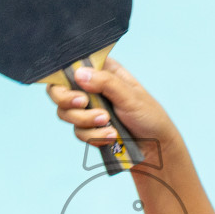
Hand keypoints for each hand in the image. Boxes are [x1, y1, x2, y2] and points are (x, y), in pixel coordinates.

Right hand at [46, 59, 174, 148]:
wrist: (155, 148)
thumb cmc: (149, 116)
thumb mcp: (130, 96)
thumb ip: (105, 83)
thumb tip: (79, 74)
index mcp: (103, 71)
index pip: (73, 65)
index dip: (64, 74)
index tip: (74, 84)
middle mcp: (91, 88)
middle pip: (59, 90)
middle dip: (68, 100)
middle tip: (83, 104)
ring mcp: (88, 109)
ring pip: (66, 113)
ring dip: (86, 121)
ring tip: (107, 123)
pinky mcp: (89, 129)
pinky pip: (78, 132)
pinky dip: (94, 136)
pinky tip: (111, 136)